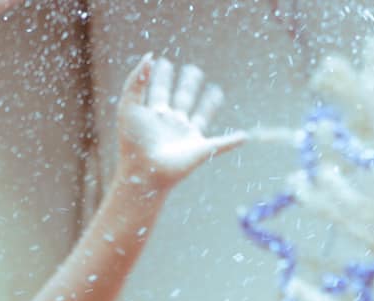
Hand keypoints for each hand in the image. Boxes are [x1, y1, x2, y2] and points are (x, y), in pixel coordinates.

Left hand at [113, 55, 245, 193]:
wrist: (145, 170)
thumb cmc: (133, 141)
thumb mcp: (129, 104)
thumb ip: (136, 80)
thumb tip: (149, 57)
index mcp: (154, 113)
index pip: (158, 88)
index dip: (159, 75)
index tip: (161, 61)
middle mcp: (172, 123)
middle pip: (182, 98)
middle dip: (187, 83)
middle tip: (192, 69)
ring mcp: (187, 136)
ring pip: (202, 115)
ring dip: (209, 103)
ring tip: (216, 90)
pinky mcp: (201, 150)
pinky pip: (222, 144)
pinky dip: (234, 141)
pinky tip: (244, 136)